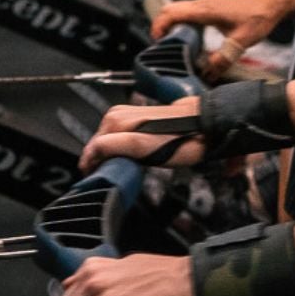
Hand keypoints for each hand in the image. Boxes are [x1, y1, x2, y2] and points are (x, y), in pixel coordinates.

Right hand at [81, 98, 206, 169]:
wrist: (204, 125)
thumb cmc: (179, 140)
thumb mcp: (144, 147)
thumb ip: (114, 147)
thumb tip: (92, 153)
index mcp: (115, 121)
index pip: (92, 147)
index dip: (90, 166)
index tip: (93, 182)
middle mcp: (117, 114)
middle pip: (98, 144)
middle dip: (98, 162)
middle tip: (106, 179)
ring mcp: (127, 114)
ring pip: (107, 141)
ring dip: (108, 156)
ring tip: (115, 172)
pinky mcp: (137, 118)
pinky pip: (118, 137)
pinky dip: (118, 149)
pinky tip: (127, 159)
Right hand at [151, 0, 293, 75]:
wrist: (275, 2)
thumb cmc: (260, 16)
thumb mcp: (240, 42)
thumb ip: (222, 59)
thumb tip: (207, 74)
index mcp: (205, 10)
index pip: (172, 13)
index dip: (159, 26)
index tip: (156, 41)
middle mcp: (203, 4)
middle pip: (171, 9)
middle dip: (161, 26)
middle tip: (161, 46)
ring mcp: (208, 3)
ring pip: (180, 10)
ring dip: (173, 25)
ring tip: (175, 45)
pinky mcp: (214, 6)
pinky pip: (191, 12)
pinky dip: (184, 23)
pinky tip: (193, 39)